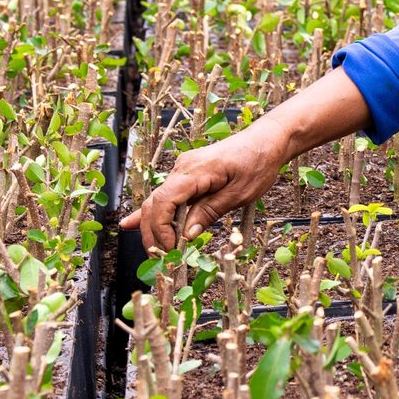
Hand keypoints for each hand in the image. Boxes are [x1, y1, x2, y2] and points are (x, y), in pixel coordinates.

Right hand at [120, 68, 372, 251]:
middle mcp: (182, 168)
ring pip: (158, 201)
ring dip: (155, 226)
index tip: (171, 249)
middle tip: (162, 258)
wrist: (268, 140)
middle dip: (154, 233)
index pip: (163, 203)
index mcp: (194, 171)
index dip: (162, 230)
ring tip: (155, 251)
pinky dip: (154, 212)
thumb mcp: (239, 194)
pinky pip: (167, 195)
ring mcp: (183, 169)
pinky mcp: (188, 174)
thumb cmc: (258, 163)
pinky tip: (131, 223)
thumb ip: (210, 213)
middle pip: (155, 204)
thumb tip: (187, 235)